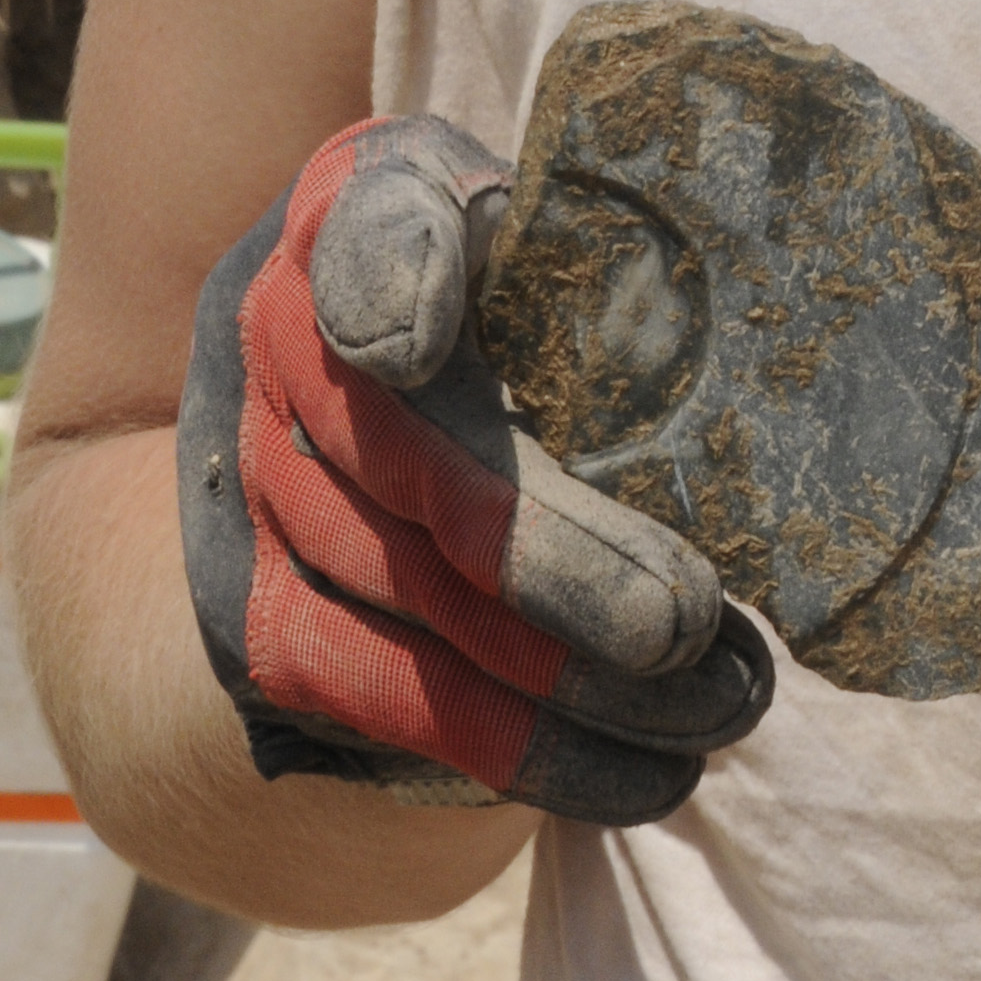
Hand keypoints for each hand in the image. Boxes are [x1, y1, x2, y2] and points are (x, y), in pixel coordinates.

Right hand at [177, 116, 772, 824]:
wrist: (332, 390)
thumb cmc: (495, 269)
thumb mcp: (532, 208)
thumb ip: (588, 225)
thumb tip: (723, 311)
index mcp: (348, 215)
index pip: (356, 224)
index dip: (383, 276)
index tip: (415, 340)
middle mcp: (277, 349)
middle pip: (408, 468)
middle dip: (553, 560)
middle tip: (689, 620)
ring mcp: (257, 493)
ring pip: (413, 609)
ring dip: (570, 681)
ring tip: (723, 706)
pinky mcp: (268, 623)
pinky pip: (392, 705)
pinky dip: (526, 753)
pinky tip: (650, 772)